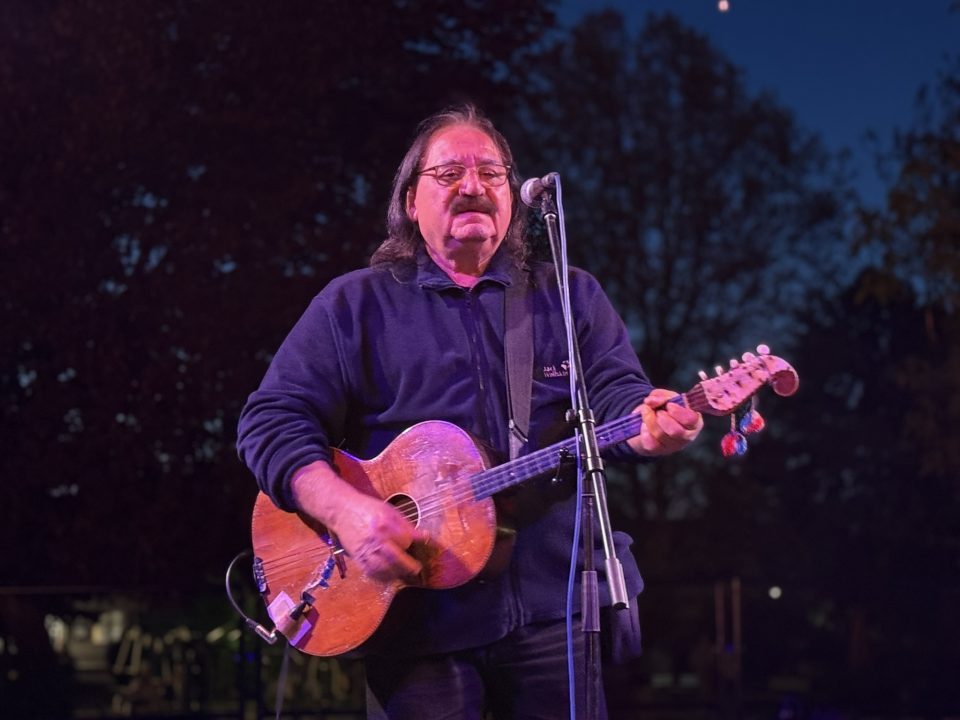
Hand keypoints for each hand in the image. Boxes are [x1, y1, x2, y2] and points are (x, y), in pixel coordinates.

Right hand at [291, 462, 429, 581]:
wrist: (343, 511)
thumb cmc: (368, 508)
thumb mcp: (389, 510)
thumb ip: (406, 524)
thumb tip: (423, 536)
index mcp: (384, 524)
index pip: (404, 540)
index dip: (411, 542)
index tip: (415, 542)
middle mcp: (375, 538)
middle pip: (395, 557)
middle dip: (408, 565)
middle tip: (416, 568)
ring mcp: (365, 549)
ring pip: (382, 568)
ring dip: (395, 573)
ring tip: (403, 573)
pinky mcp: (357, 557)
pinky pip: (370, 571)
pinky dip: (380, 577)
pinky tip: (388, 576)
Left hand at [628, 388, 703, 455]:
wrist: (646, 422)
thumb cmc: (662, 408)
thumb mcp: (664, 397)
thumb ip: (660, 396)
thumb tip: (651, 401)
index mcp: (694, 422)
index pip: (691, 420)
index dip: (679, 412)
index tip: (669, 405)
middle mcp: (687, 436)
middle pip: (676, 431)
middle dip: (663, 417)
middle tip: (658, 411)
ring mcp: (673, 446)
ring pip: (660, 435)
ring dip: (650, 420)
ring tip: (647, 413)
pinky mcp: (658, 451)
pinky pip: (649, 442)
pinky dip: (644, 430)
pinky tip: (645, 426)